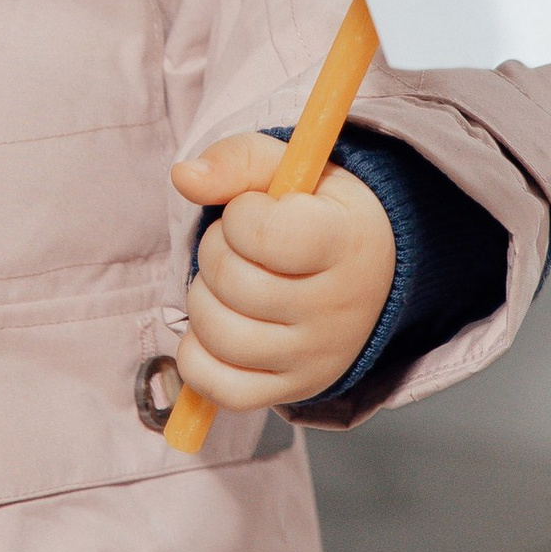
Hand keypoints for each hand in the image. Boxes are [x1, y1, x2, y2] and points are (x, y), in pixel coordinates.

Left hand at [170, 134, 396, 413]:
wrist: (366, 271)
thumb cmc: (316, 213)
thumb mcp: (290, 170)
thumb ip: (236, 161)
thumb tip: (184, 178)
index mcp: (345, 241)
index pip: (262, 233)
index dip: (238, 215)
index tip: (254, 210)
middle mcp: (338, 307)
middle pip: (233, 284)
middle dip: (215, 253)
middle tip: (239, 247)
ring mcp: (317, 356)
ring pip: (220, 335)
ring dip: (202, 301)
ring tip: (228, 285)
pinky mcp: (293, 390)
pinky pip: (220, 388)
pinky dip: (197, 357)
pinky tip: (214, 328)